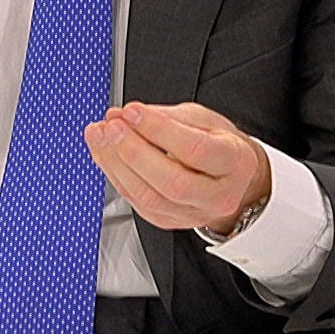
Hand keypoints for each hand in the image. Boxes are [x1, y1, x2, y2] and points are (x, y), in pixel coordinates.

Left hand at [84, 101, 271, 235]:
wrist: (230, 176)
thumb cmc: (218, 143)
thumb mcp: (204, 119)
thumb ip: (167, 116)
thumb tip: (129, 115)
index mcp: (235, 162)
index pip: (195, 149)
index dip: (159, 130)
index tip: (132, 111)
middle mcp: (218, 196)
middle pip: (173, 182)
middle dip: (134, 152)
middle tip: (112, 126)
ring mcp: (194, 214)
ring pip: (150, 199)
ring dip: (116, 164)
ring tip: (99, 136)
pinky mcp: (170, 222)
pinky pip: (137, 204)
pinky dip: (115, 176)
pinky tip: (104, 154)